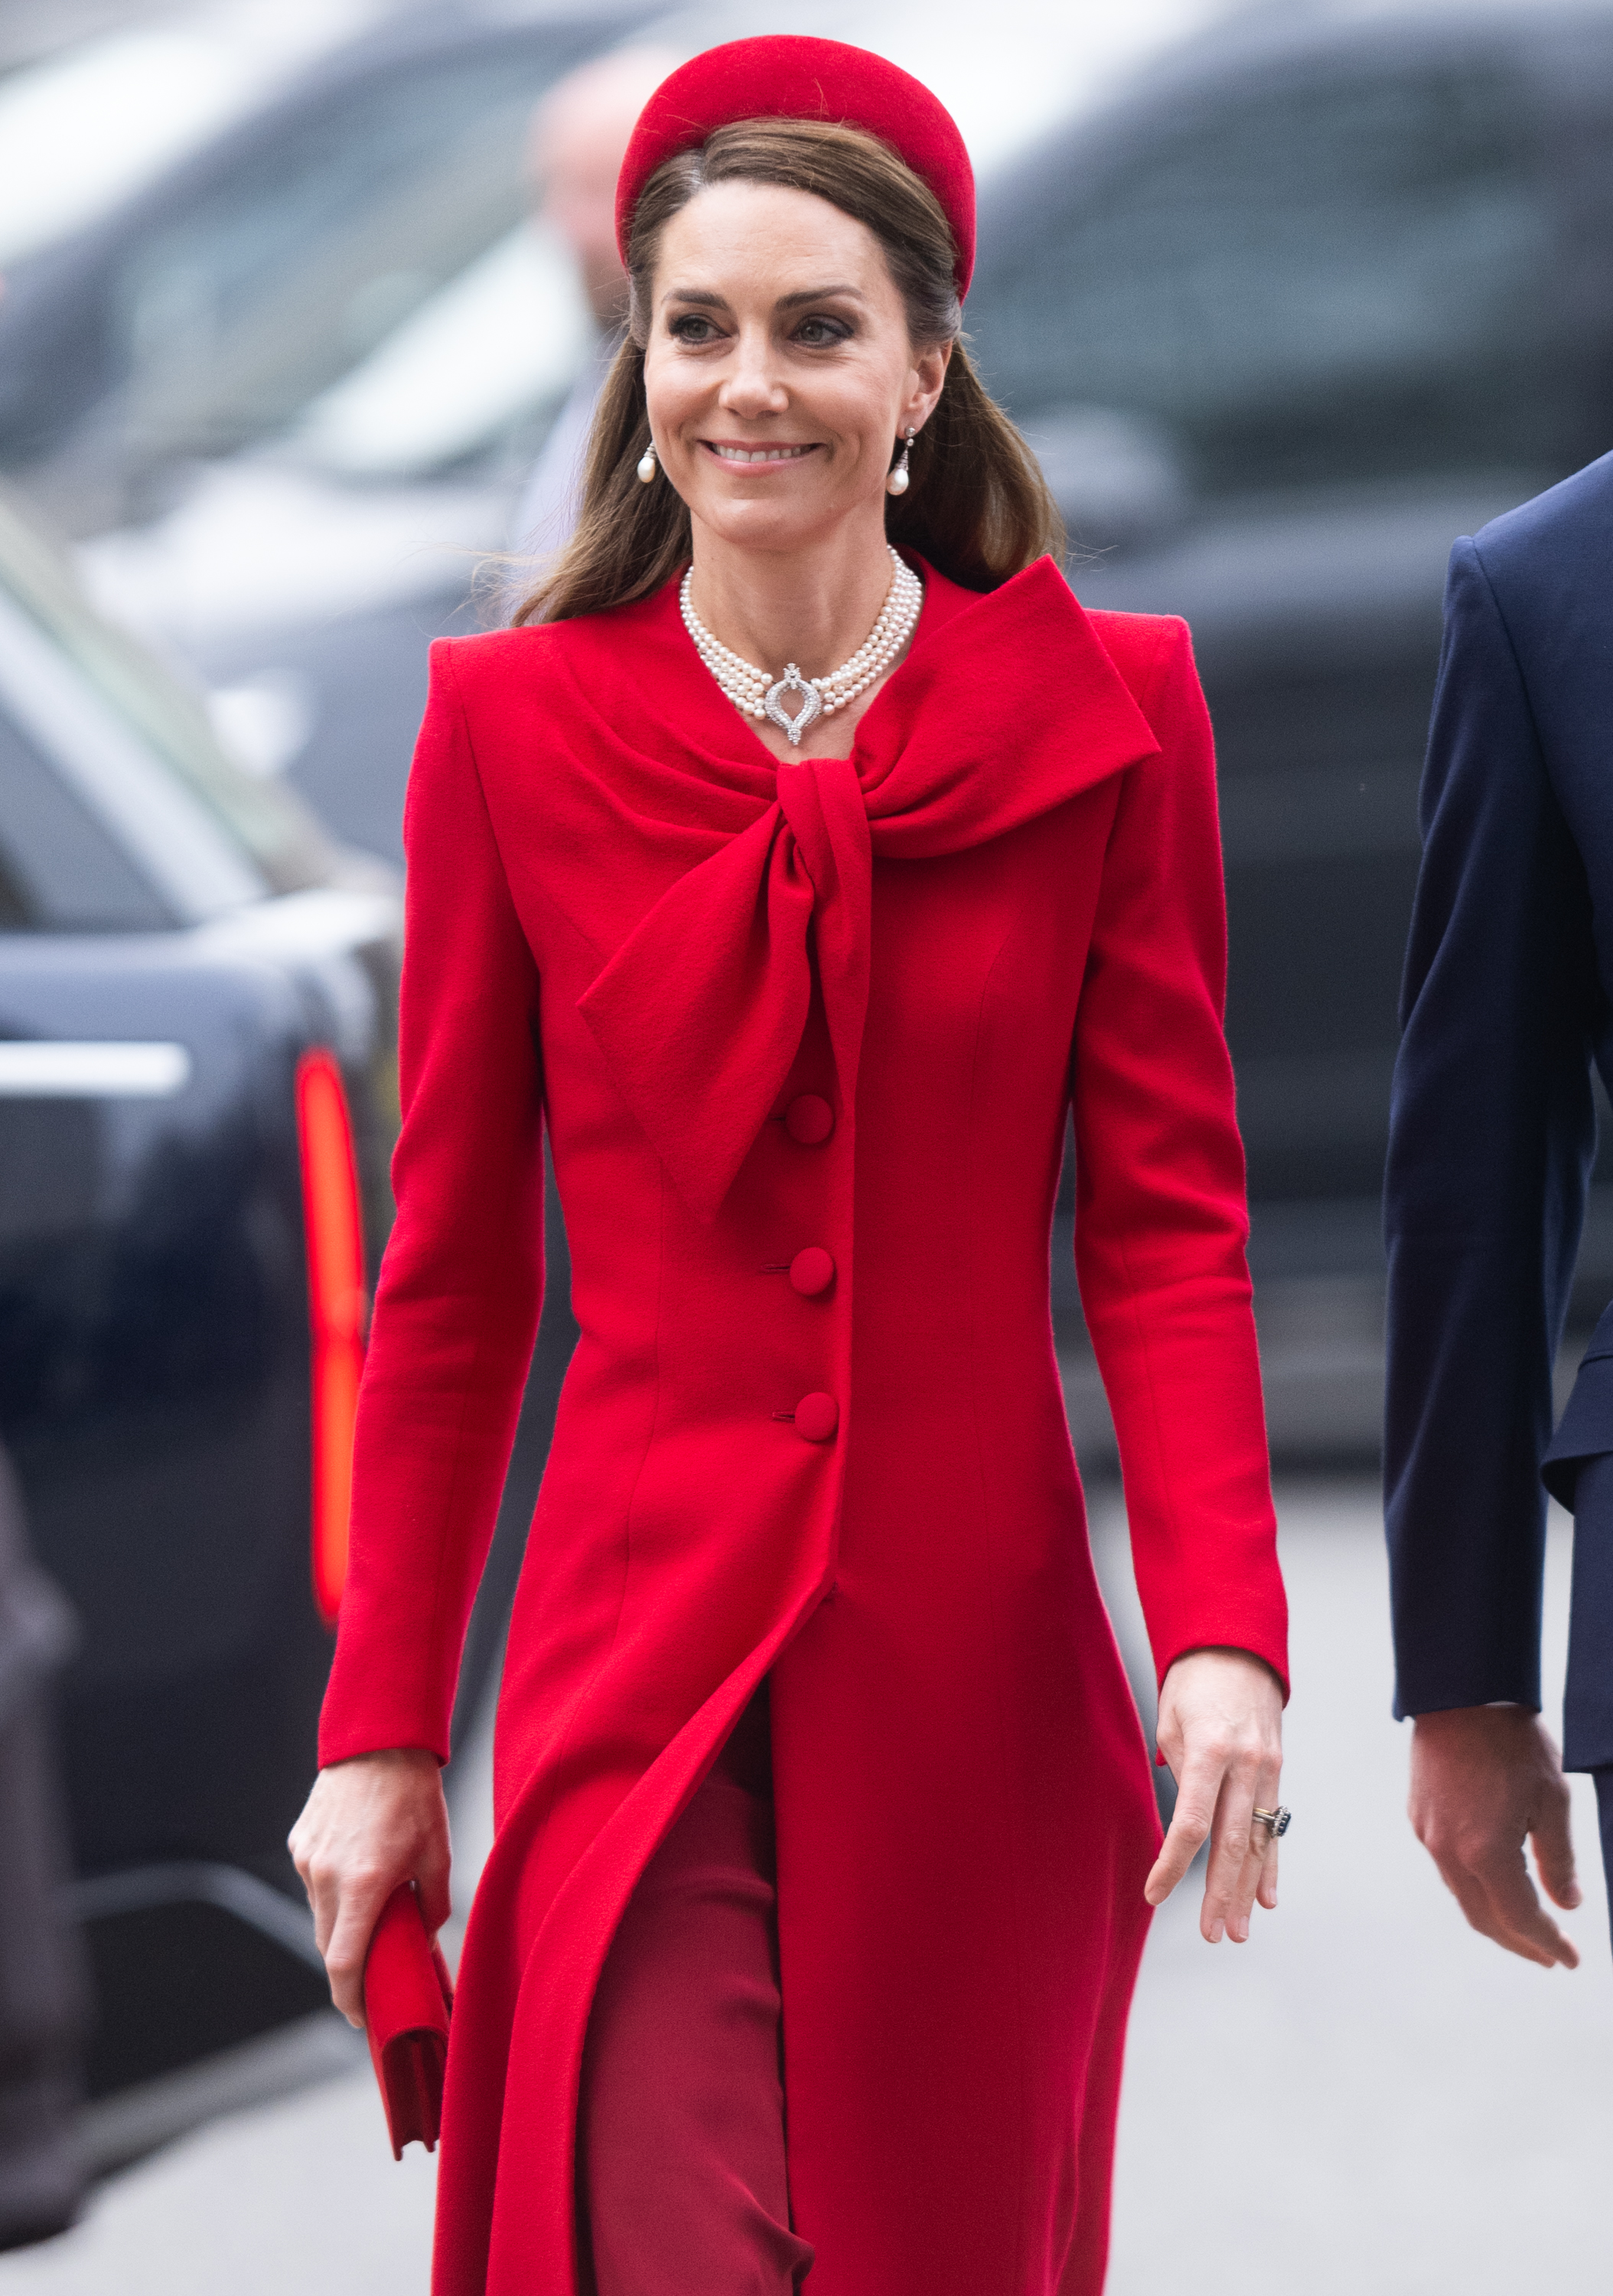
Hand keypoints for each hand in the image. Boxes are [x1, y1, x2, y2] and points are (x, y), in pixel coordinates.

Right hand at [288, 1749, 450, 2024]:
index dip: (349, 1999)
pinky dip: (334, 1893)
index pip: (343, 1964)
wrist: (380, 1742)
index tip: (360, 2016)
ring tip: (374, 1913)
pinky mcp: (300, 1844)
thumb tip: (422, 1942)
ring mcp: (307, 1860)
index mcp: (363, 1885)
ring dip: (342, 1927)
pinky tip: (359, 1873)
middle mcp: (326, 1877)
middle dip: (349, 1970)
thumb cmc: (415, 1797)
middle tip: (374, 1976)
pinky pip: (314, 1885)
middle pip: (328, 1947)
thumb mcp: (437, 1856)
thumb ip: (431, 1908)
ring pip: (320, 1917)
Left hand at [1144, 1647, 1284, 1942]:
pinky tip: (1266, 1897)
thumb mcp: (1169, 1720)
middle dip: (1221, 1894)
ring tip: (1238, 1931)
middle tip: (1213, 1935)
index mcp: (1208, 1750)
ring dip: (1247, 1890)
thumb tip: (1183, 1823)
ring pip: (1258, 1840)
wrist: (1237, 1646)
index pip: (1192, 1823)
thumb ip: (1178, 1773)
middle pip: (1232, 1842)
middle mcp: (1244, 1763)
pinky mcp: (1278, 1769)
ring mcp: (1268, 1768)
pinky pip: (1274, 1824)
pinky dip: (1270, 1863)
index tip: (1155, 1895)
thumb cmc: (1191, 1682)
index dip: (1173, 1864)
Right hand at [1408, 1706, 1579, 1969]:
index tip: (1571, 1960)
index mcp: (1485, 1852)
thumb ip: (1559, 1859)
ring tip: (1527, 1926)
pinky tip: (1495, 1883)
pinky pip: (1448, 1870)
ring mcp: (1428, 1835)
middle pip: (1485, 1919)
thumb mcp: (1552, 1799)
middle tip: (1551, 1956)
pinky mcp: (1419, 1817)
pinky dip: (1476, 1890)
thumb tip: (1567, 1905)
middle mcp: (1448, 1852)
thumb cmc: (1511, 1741)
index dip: (1548, 1944)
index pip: (1521, 1918)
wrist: (1458, 1694)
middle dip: (1520, 1944)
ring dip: (1497, 1919)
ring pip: (1463, 1897)